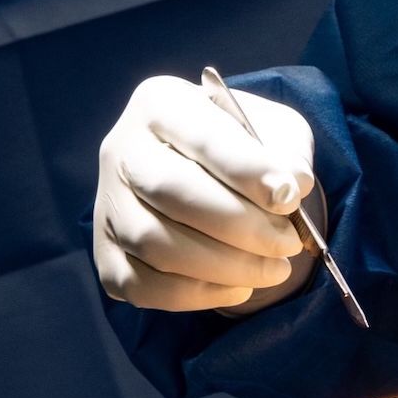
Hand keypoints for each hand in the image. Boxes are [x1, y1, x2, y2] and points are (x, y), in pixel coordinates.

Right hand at [92, 75, 315, 312]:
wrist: (208, 174)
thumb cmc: (243, 146)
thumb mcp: (274, 128)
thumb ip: (286, 150)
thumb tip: (292, 185)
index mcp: (160, 103)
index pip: (201, 136)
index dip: (246, 169)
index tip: (289, 196)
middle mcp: (121, 150)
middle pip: (171, 190)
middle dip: (239, 224)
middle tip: (287, 243)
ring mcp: (108, 205)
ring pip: (154, 243)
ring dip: (224, 265)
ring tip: (274, 269)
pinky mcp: (105, 255)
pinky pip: (142, 286)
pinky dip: (196, 294)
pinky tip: (239, 286)